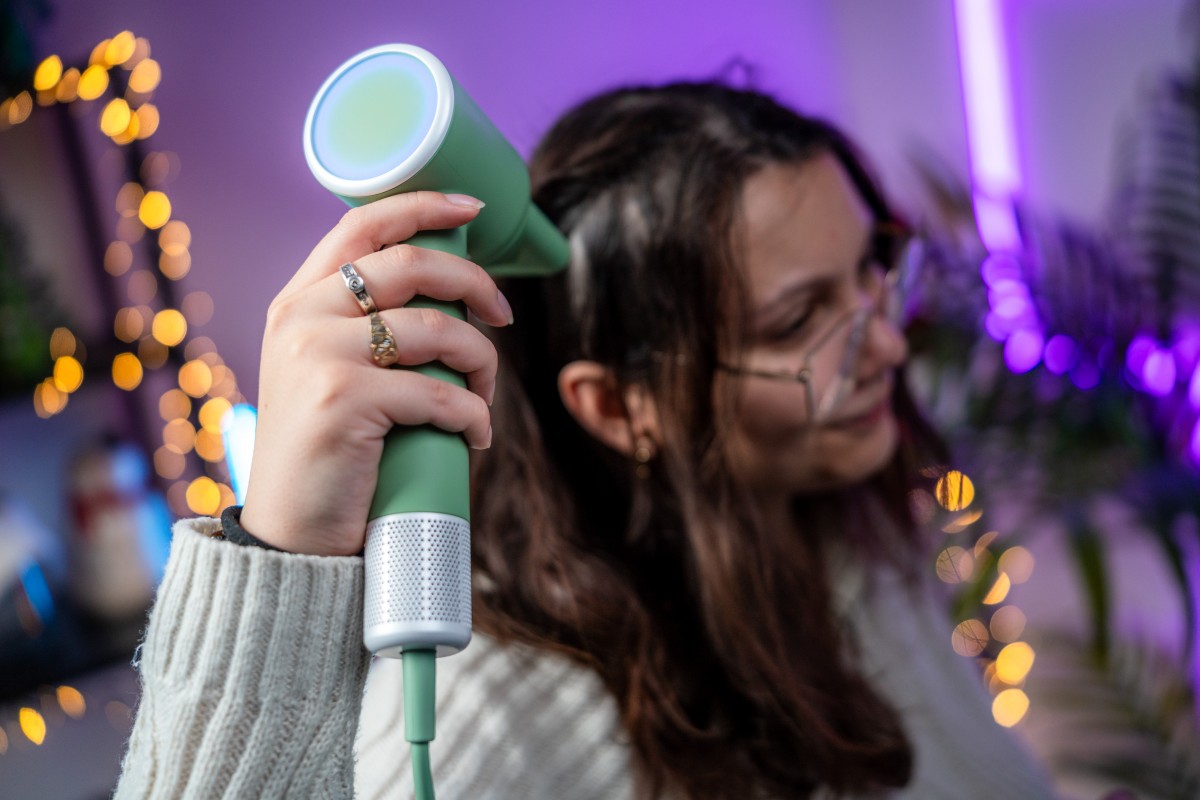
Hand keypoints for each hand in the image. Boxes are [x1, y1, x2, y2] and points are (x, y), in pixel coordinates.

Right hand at [239, 192, 511, 555]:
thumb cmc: (327, 453)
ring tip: (484, 397)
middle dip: (476, 284)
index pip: (363, 223)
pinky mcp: (344, 399)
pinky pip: (441, 394)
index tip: (472, 209)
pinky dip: (474, 417)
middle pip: (413, 265)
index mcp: (298, 300)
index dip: (425, 205)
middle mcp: (302, 316)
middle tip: (503, 315)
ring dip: (482, 364)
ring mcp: (319, 354)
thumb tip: (448, 299)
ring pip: (440, 332)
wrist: (292, 534)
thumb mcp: (324, 371)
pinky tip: (477, 437)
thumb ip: (359, 327)